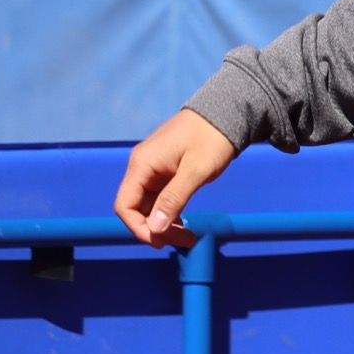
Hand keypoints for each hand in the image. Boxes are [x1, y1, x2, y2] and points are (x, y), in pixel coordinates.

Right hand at [114, 107, 237, 249]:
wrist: (228, 111)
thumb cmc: (212, 137)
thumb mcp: (196, 170)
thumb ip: (174, 199)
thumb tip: (155, 229)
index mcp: (142, 164)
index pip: (125, 206)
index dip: (139, 228)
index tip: (162, 241)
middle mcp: (143, 166)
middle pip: (136, 208)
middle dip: (155, 229)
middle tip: (184, 240)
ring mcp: (154, 168)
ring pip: (149, 205)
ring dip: (163, 223)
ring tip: (187, 236)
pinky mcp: (166, 170)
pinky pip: (159, 198)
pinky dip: (169, 212)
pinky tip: (184, 223)